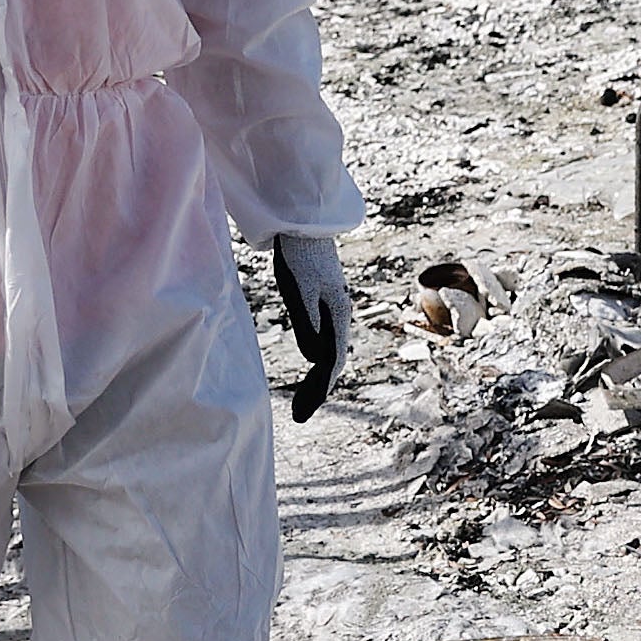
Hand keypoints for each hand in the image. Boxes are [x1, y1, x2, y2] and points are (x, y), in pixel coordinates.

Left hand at [271, 234, 349, 421]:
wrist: (303, 224)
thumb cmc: (299, 255)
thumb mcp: (300, 291)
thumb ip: (308, 324)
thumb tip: (317, 360)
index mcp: (338, 315)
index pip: (330, 363)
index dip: (317, 390)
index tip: (303, 414)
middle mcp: (341, 315)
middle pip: (333, 361)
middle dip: (318, 390)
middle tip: (300, 415)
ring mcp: (334, 309)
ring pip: (331, 352)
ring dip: (319, 378)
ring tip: (305, 400)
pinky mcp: (325, 302)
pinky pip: (326, 340)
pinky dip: (318, 360)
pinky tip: (312, 366)